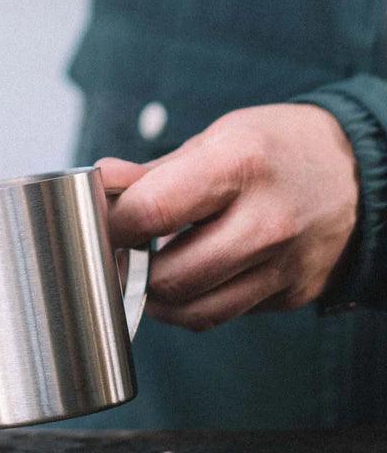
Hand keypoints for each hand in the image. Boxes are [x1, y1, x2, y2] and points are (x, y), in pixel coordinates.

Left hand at [99, 104, 359, 330]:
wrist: (356, 170)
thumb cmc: (275, 148)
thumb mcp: (215, 139)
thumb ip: (154, 171)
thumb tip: (103, 181)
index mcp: (238, 165)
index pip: (151, 212)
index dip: (110, 224)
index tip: (95, 224)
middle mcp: (266, 221)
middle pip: (170, 276)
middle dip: (130, 270)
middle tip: (117, 254)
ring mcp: (284, 264)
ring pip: (195, 311)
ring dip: (156, 298)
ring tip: (143, 271)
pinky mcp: (293, 294)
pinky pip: (225, 314)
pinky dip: (194, 304)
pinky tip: (187, 277)